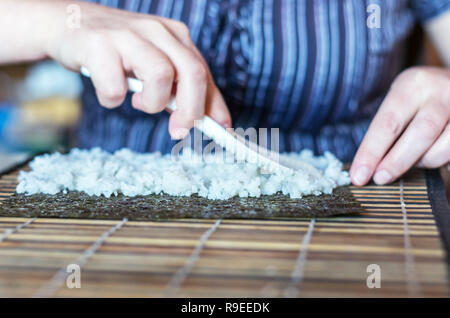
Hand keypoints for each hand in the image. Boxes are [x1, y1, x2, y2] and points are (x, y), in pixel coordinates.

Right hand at [40, 1, 230, 138]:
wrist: (69, 24)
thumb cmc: (118, 53)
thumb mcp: (155, 65)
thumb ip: (181, 90)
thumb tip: (214, 121)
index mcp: (175, 36)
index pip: (205, 72)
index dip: (214, 105)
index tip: (222, 130)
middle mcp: (157, 31)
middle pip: (192, 72)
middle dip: (191, 110)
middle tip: (178, 131)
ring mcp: (128, 34)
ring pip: (160, 75)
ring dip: (151, 103)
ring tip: (137, 101)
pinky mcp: (99, 44)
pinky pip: (116, 87)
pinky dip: (114, 100)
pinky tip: (110, 92)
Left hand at [351, 66, 449, 185]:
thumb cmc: (418, 99)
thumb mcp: (399, 102)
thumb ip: (387, 130)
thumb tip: (368, 169)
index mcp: (412, 84)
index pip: (387, 123)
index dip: (371, 153)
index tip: (359, 176)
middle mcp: (439, 91)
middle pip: (420, 133)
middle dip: (397, 162)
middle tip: (381, 179)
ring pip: (444, 146)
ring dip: (425, 162)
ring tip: (414, 162)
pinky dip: (444, 161)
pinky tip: (436, 158)